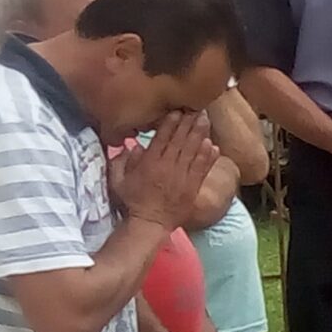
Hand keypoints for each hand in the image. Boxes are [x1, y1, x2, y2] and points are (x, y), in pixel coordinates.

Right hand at [115, 112, 219, 226]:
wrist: (149, 223)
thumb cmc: (131, 201)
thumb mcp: (118, 179)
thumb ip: (122, 161)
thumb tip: (134, 145)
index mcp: (149, 164)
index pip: (162, 139)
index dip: (171, 124)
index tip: (177, 111)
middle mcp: (168, 168)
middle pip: (180, 141)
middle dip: (189, 124)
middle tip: (198, 109)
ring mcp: (182, 177)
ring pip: (193, 152)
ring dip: (201, 135)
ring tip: (206, 120)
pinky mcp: (193, 188)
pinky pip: (202, 169)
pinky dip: (208, 157)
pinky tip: (213, 145)